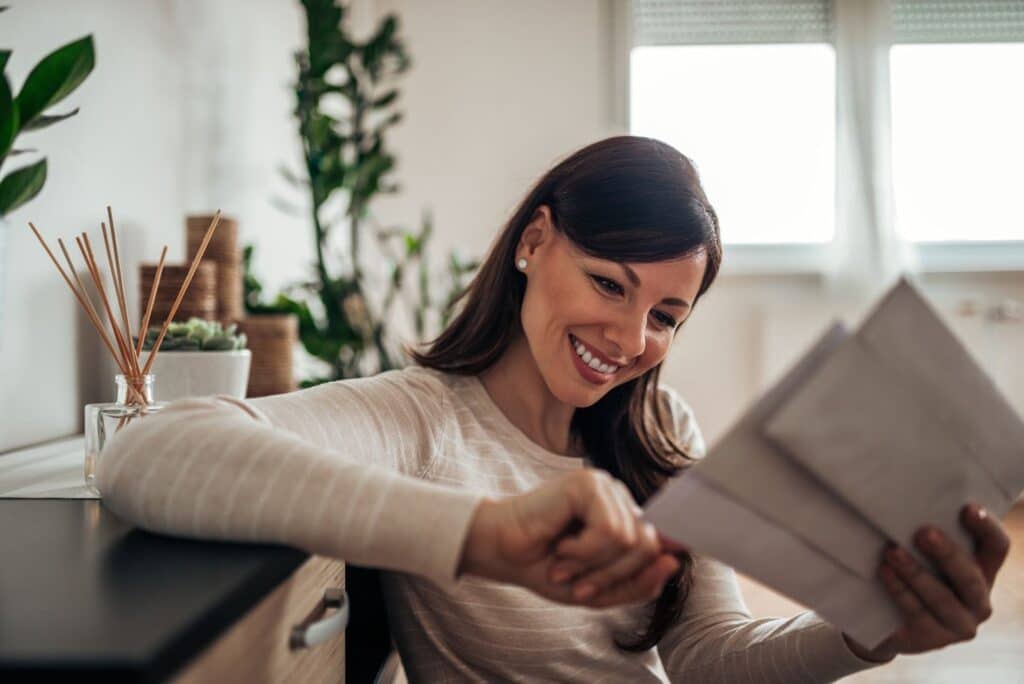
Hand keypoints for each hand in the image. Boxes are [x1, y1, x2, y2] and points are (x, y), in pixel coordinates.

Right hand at [458, 469, 682, 607]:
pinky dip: (584, 550)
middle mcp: (619, 499)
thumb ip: (638, 583)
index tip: (634, 574)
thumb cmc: (544, 567)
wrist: (500, 553)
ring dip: (593, 565)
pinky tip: (560, 545)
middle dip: (613, 575)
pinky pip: (609, 530)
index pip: (660, 542)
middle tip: (579, 585)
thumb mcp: (598, 590)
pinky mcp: (587, 484)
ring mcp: (604, 487)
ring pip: (629, 540)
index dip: (653, 563)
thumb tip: (674, 562)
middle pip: (647, 546)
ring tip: (564, 565)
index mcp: (624, 518)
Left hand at [843, 502, 1010, 661]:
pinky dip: (899, 590)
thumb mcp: (924, 554)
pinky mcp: (932, 639)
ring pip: (942, 598)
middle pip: (969, 576)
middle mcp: (978, 601)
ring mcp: (959, 624)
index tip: (968, 508)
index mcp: (983, 572)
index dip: (987, 528)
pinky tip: (884, 572)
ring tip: (892, 551)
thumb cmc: (910, 574)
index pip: (997, 547)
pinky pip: (917, 613)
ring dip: (915, 573)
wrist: (884, 621)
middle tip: (923, 532)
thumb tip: (909, 497)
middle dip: (946, 553)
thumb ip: (929, 535)